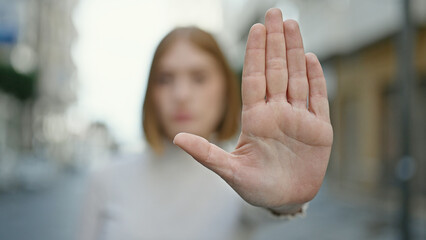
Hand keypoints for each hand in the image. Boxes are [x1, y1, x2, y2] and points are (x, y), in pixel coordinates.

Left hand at [174, 8, 332, 211]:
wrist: (283, 200)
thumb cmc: (255, 187)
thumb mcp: (229, 172)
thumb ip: (206, 154)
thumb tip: (177, 137)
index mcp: (255, 118)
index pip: (254, 78)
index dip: (255, 53)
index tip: (256, 28)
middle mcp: (277, 112)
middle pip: (276, 70)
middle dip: (275, 42)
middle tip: (275, 12)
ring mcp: (299, 118)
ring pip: (296, 78)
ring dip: (295, 52)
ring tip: (292, 25)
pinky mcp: (319, 129)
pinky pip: (318, 98)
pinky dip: (316, 79)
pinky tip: (311, 59)